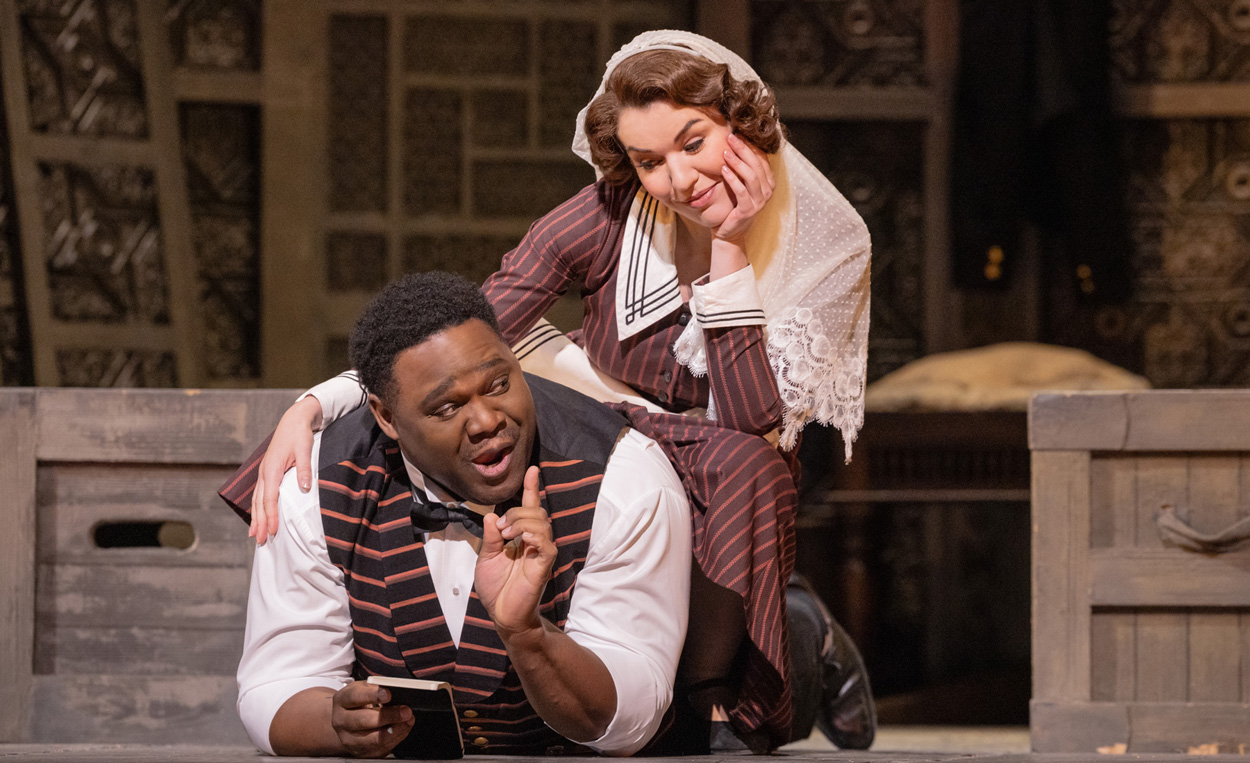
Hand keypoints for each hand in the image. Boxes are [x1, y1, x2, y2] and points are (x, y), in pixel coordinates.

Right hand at [251, 395, 322, 544]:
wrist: (293, 420)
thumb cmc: (299, 435)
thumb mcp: (305, 450)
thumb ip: (303, 469)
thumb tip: (304, 488)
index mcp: (272, 469)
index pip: (270, 498)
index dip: (270, 516)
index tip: (272, 532)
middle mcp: (264, 472)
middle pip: (259, 503)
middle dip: (259, 523)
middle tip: (259, 541)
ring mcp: (264, 472)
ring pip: (256, 499)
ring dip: (255, 518)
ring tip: (254, 535)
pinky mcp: (267, 471)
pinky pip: (259, 493)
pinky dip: (257, 507)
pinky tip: (258, 516)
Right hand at [330, 681, 415, 757]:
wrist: (346, 722)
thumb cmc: (358, 702)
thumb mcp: (364, 689)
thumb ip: (377, 687)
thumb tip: (397, 690)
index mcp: (342, 701)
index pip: (355, 697)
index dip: (372, 695)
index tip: (389, 694)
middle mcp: (342, 721)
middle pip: (364, 720)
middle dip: (388, 715)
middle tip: (405, 711)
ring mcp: (350, 740)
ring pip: (375, 738)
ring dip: (396, 730)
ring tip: (408, 720)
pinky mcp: (360, 753)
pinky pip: (381, 749)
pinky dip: (396, 738)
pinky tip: (403, 728)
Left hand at [474, 467, 555, 637]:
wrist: (502, 614)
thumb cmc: (496, 587)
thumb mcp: (486, 558)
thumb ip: (490, 537)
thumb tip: (491, 517)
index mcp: (521, 537)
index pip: (529, 507)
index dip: (531, 488)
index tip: (532, 470)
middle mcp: (534, 541)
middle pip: (535, 511)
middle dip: (516, 511)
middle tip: (501, 529)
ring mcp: (540, 552)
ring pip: (541, 522)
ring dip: (521, 521)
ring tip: (506, 535)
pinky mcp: (544, 565)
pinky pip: (547, 543)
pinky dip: (534, 535)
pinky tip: (521, 540)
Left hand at [713, 133, 775, 244]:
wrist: (729, 232)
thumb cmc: (733, 205)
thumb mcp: (741, 184)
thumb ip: (742, 169)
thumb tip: (733, 144)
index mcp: (768, 183)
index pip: (762, 159)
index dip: (751, 145)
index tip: (738, 133)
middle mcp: (767, 191)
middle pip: (757, 165)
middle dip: (743, 149)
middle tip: (730, 137)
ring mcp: (759, 202)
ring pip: (751, 176)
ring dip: (738, 162)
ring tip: (725, 152)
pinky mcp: (748, 210)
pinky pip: (741, 191)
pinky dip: (732, 179)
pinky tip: (723, 170)